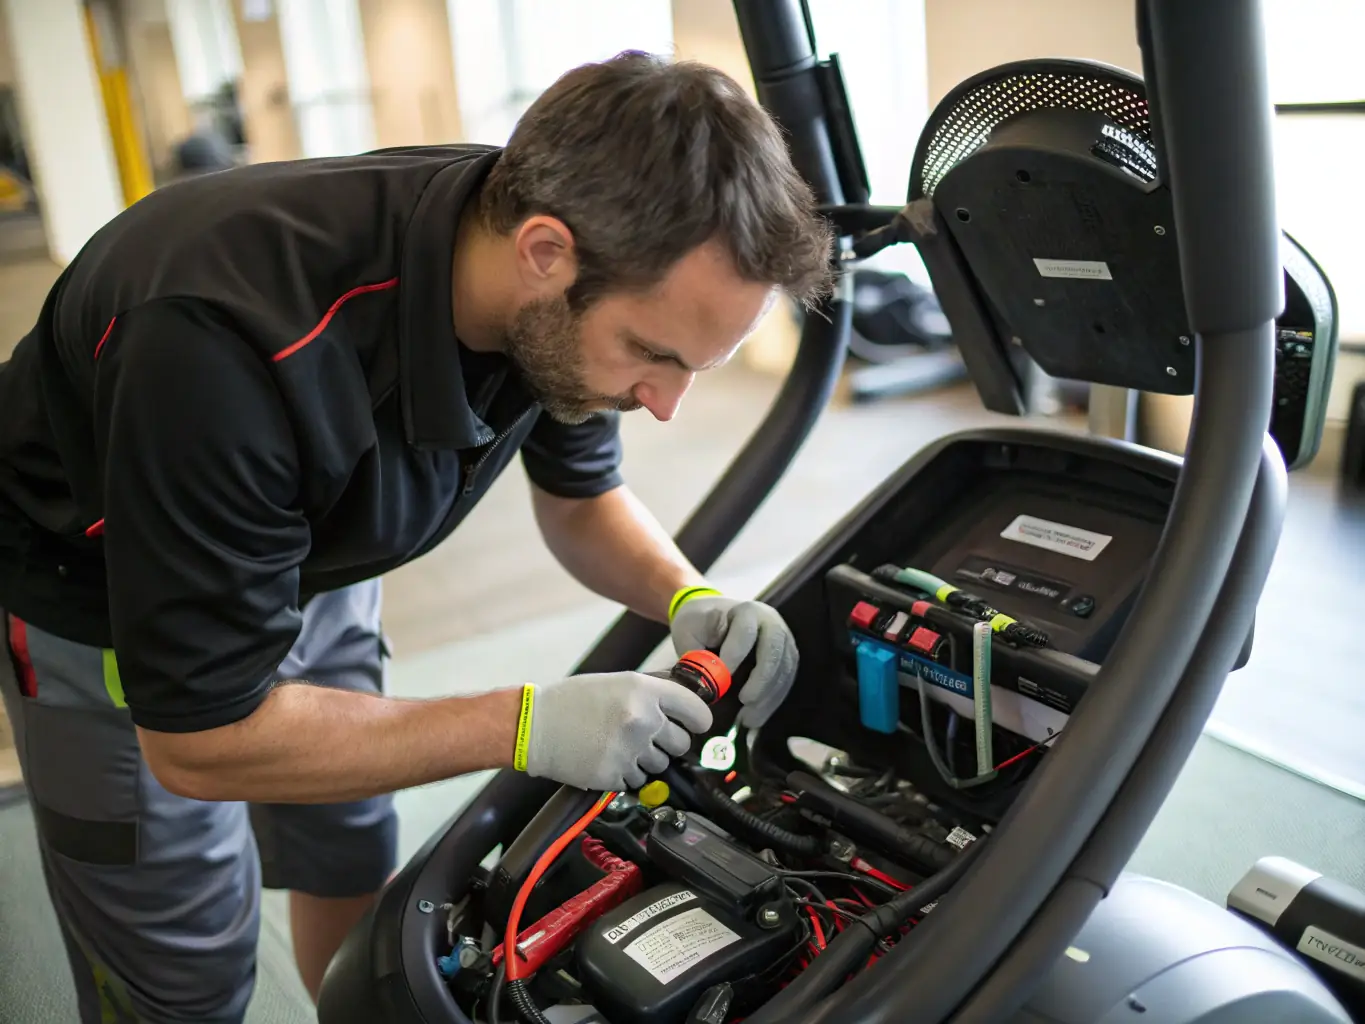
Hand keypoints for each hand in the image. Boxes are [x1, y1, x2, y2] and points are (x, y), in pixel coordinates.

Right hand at [520, 671, 713, 790]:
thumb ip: (652, 691)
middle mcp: (641, 720)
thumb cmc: (573, 700)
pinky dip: (626, 773)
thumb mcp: (617, 682)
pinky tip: (606, 758)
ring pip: (660, 765)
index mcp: (644, 691)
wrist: (535, 726)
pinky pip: (637, 781)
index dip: (698, 720)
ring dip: (646, 759)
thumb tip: (685, 700)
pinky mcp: (615, 775)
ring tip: (619, 745)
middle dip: (668, 742)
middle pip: (681, 743)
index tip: (695, 725)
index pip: (696, 710)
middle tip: (646, 736)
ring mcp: (629, 750)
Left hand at [670, 595, 797, 727]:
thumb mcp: (688, 631)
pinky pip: (786, 679)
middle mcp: (770, 621)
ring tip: (748, 719)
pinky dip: (773, 701)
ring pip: (784, 669)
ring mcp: (783, 638)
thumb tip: (708, 686)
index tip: (720, 682)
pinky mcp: (786, 656)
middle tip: (745, 702)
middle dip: (761, 680)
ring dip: (768, 697)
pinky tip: (757, 717)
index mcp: (745, 611)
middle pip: (774, 651)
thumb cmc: (699, 623)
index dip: (735, 657)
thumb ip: (695, 655)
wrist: (712, 614)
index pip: (745, 633)